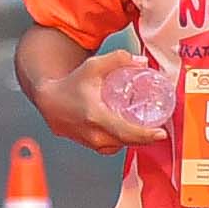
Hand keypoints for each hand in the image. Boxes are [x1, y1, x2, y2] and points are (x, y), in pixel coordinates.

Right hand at [36, 53, 170, 155]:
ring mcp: (90, 143)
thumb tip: (141, 63)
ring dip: (132, 139)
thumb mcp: (94, 67)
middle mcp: (93, 134)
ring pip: (119, 145)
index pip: (126, 132)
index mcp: (95, 116)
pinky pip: (111, 147)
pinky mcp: (89, 146)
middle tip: (158, 128)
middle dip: (145, 136)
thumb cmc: (68, 85)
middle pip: (127, 141)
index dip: (146, 135)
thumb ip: (119, 60)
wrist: (48, 100)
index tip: (160, 133)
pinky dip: (121, 140)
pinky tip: (126, 131)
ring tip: (143, 128)